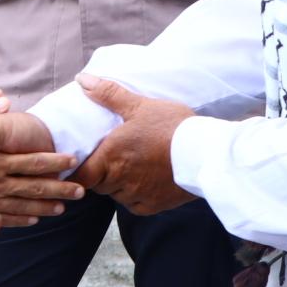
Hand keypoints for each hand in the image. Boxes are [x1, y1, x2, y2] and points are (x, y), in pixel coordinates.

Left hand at [74, 75, 197, 215]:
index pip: (80, 175)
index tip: (85, 160)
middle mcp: (120, 180)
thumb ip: (108, 94)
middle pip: (98, 184)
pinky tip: (146, 179)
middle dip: (101, 173)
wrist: (207, 153)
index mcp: (111, 156)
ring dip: (119, 184)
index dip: (79, 170)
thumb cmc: (172, 126)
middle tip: (114, 156)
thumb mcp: (140, 105)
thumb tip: (82, 80)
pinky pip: (135, 205)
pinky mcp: (153, 206)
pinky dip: (136, 195)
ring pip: (116, 195)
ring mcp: (137, 195)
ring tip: (133, 166)